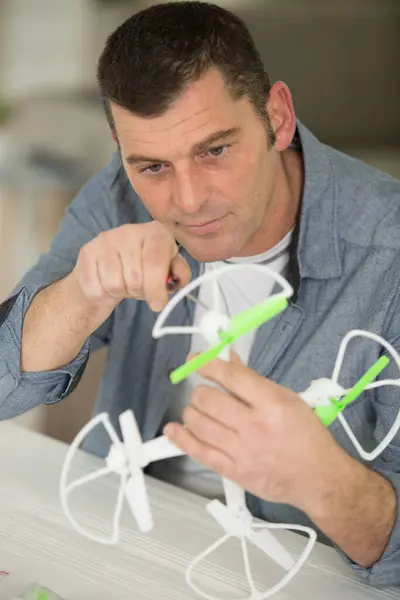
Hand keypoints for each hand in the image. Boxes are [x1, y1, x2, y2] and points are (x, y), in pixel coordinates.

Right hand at [71, 221, 190, 313]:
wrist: (109, 270)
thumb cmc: (143, 271)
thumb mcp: (167, 270)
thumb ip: (179, 273)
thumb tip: (178, 279)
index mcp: (156, 232)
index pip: (156, 262)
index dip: (157, 287)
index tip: (158, 304)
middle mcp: (130, 230)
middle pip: (136, 277)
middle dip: (140, 292)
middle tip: (140, 290)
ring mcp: (106, 239)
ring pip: (115, 284)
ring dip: (121, 292)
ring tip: (124, 284)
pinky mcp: (87, 252)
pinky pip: (96, 287)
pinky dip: (103, 294)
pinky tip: (106, 284)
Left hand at [164, 354, 351, 514]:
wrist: (318, 477)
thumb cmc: (306, 435)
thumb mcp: (288, 398)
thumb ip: (254, 381)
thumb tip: (228, 360)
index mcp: (272, 404)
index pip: (231, 377)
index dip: (208, 365)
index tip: (195, 360)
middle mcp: (255, 426)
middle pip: (210, 400)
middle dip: (200, 392)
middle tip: (203, 393)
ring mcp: (242, 451)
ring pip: (199, 424)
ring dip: (192, 411)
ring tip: (196, 409)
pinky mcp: (234, 471)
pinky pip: (199, 452)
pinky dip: (181, 438)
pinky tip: (173, 429)